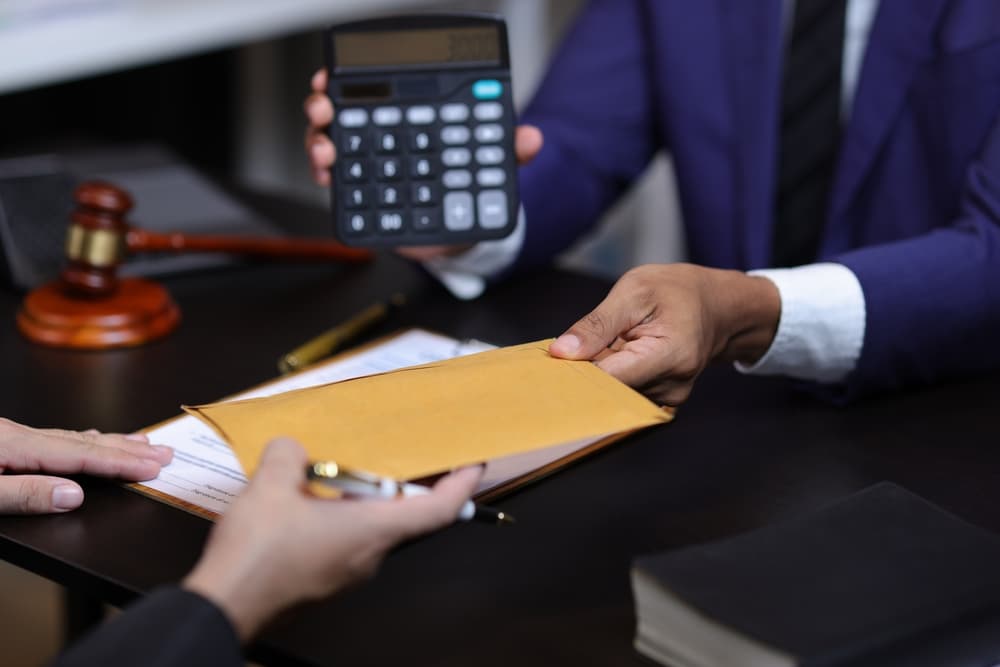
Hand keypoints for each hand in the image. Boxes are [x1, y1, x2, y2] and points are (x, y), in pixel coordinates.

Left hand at [0, 418, 172, 513]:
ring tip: (142, 443)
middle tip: (164, 454)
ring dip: (111, 443)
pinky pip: (57, 438)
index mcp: (14, 446)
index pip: (79, 456)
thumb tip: (74, 496)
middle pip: (85, 442)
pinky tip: (92, 439)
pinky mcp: (4, 440)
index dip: (119, 463)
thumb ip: (25, 495)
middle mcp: (17, 435)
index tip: (151, 469)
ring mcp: (11, 435)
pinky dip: (83, 440)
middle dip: (128, 450)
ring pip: (73, 437)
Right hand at [183, 437, 482, 640]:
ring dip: (363, 499)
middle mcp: (369, 556)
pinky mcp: (325, 580)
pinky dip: (340, 517)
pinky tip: (308, 501)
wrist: (224, 606)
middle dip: (403, 482)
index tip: (474, 465)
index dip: (462, 486)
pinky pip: (346, 542)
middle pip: (405, 516)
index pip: (438, 511)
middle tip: (400, 452)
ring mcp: (347, 573)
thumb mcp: (271, 486)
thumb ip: (289, 455)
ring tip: (338, 470)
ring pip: (372, 528)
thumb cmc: (257, 555)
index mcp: (372, 531)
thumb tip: (292, 448)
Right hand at [303, 68, 543, 260]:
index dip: (351, 80)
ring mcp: (367, 166)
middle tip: (325, 107)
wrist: (462, 234)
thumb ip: (509, 151)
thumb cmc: (469, 190)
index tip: (336, 76)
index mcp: (408, 119)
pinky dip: (326, 178)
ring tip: (326, 150)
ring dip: (319, 142)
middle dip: (325, 106)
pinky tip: (327, 177)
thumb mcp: (492, 166)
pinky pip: (335, 183)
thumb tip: (530, 138)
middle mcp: (380, 137)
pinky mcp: (362, 196)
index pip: (375, 90)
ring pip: (329, 144)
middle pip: (340, 112)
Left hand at [548, 264, 779, 405]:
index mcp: (669, 355)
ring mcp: (669, 398)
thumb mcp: (634, 291)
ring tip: (600, 347)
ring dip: (598, 375)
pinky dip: (611, 378)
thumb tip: (562, 352)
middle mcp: (672, 386)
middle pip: (610, 393)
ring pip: (614, 395)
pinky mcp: (662, 400)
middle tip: (565, 354)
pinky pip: (624, 394)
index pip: (609, 380)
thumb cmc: (677, 291)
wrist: (716, 306)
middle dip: (583, 375)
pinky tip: (610, 359)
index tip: (550, 367)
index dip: (576, 374)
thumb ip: (597, 324)